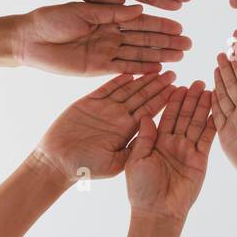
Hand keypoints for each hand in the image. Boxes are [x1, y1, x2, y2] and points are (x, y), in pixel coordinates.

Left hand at [0, 3, 190, 74]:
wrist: (28, 40)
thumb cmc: (50, 20)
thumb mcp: (82, 11)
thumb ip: (111, 12)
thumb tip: (139, 8)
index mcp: (108, 18)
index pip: (140, 20)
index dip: (160, 23)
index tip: (179, 24)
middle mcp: (111, 35)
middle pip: (145, 38)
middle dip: (167, 41)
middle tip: (188, 43)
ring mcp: (106, 52)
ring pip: (139, 53)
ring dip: (160, 55)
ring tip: (180, 56)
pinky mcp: (98, 68)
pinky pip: (125, 68)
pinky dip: (141, 69)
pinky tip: (159, 70)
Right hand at [36, 72, 177, 182]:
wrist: (58, 163)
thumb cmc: (87, 168)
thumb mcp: (116, 163)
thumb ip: (135, 148)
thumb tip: (155, 135)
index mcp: (128, 130)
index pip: (150, 111)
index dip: (164, 100)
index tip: (178, 90)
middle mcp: (119, 117)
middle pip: (142, 97)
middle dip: (158, 86)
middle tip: (173, 73)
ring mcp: (104, 109)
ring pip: (127, 90)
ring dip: (142, 79)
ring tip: (157, 69)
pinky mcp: (87, 103)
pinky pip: (105, 88)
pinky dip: (117, 80)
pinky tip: (130, 71)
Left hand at [126, 81, 215, 221]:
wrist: (158, 211)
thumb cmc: (141, 189)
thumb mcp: (136, 160)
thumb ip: (144, 138)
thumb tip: (145, 115)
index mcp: (156, 141)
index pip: (166, 116)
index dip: (172, 100)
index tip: (177, 85)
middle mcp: (173, 143)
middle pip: (184, 116)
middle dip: (190, 99)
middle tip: (198, 81)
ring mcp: (187, 150)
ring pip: (196, 123)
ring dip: (203, 107)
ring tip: (209, 90)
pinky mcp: (200, 159)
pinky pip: (207, 138)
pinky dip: (212, 124)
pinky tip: (217, 111)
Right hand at [213, 53, 236, 186]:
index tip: (236, 53)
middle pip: (235, 86)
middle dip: (228, 69)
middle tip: (222, 53)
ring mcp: (235, 120)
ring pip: (224, 96)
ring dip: (220, 81)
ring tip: (215, 65)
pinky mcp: (225, 132)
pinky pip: (216, 113)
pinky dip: (212, 101)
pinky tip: (207, 89)